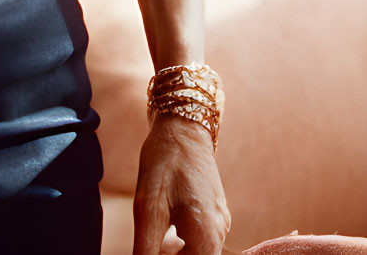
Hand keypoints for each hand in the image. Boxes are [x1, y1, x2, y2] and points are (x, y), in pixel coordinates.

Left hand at [132, 111, 230, 254]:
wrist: (183, 125)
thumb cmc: (165, 161)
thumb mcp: (148, 207)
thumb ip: (146, 248)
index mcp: (206, 236)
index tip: (150, 249)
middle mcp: (219, 234)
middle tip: (150, 243)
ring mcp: (219, 223)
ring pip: (197, 252)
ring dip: (175, 252)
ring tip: (154, 239)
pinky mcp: (213, 214)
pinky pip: (199, 240)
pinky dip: (181, 243)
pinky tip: (163, 231)